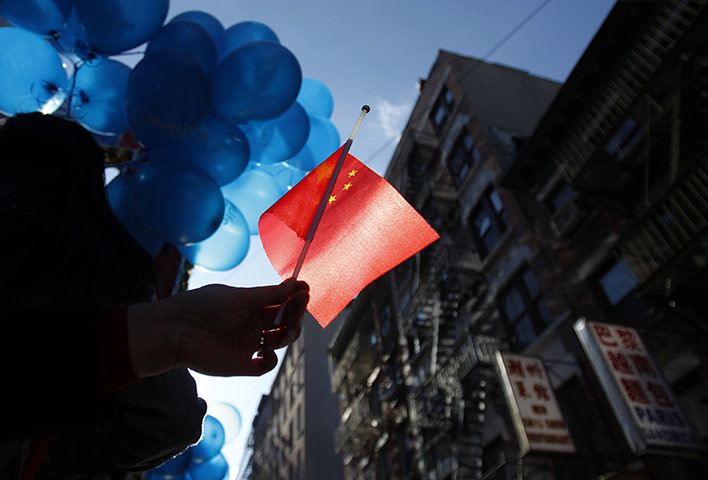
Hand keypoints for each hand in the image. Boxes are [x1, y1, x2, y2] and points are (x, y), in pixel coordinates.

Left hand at [127, 280, 308, 377]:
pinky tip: (265, 352)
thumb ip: (269, 294)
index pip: (281, 302)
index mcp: (251, 306)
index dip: (294, 298)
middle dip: (295, 313)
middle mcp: (252, 325)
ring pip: (280, 341)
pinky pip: (265, 365)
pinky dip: (270, 360)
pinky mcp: (241, 364)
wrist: (176, 332)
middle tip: (299, 306)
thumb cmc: (204, 307)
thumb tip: (295, 283)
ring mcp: (248, 344)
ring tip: (287, 328)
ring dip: (289, 334)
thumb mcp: (241, 297)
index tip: (305, 291)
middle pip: (284, 321)